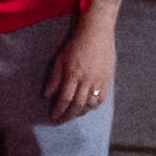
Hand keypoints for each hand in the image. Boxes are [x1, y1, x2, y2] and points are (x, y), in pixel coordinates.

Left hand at [49, 10, 121, 124]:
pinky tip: (87, 108)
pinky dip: (93, 106)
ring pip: (90, 104)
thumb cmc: (76, 44)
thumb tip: (47, 95)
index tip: (53, 117)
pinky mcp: (107, 79)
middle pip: (77, 104)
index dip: (58, 110)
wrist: (97, 33)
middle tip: (61, 121)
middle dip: (68, 115)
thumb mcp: (60, 58)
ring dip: (80, 112)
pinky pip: (101, 98)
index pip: (65, 98)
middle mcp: (87, 79)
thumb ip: (55, 78)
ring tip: (72, 115)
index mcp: (73, 74)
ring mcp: (99, 80)